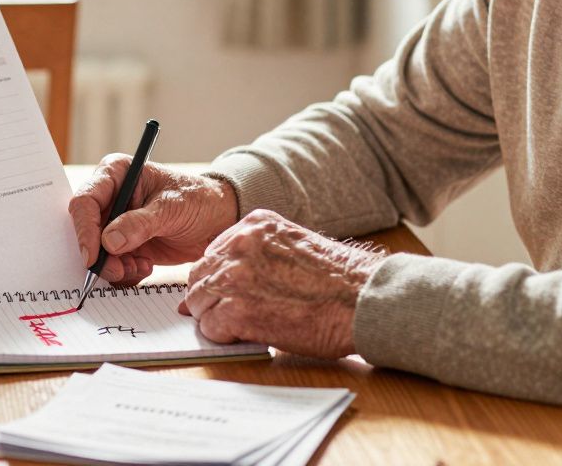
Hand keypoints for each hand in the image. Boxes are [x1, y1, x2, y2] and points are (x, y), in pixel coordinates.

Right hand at [68, 156, 239, 285]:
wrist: (217, 220)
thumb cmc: (197, 200)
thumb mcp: (171, 208)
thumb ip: (140, 223)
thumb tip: (109, 241)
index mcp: (116, 174)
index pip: (86, 201)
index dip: (85, 230)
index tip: (93, 256)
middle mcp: (110, 197)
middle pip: (86, 230)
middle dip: (100, 255)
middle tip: (119, 270)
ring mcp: (115, 223)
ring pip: (96, 252)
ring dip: (115, 267)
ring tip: (141, 265)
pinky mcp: (123, 244)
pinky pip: (111, 265)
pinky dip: (125, 272)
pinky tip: (146, 266)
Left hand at [179, 210, 384, 358]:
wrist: (362, 299)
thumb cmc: (338, 279)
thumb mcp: (294, 244)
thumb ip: (259, 253)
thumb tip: (228, 277)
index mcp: (254, 225)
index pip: (213, 252)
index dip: (218, 277)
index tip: (228, 292)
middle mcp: (239, 245)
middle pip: (199, 276)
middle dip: (209, 297)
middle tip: (227, 314)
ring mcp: (235, 278)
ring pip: (199, 302)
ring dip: (215, 318)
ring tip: (243, 326)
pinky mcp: (236, 311)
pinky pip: (210, 327)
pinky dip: (223, 336)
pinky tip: (246, 335)